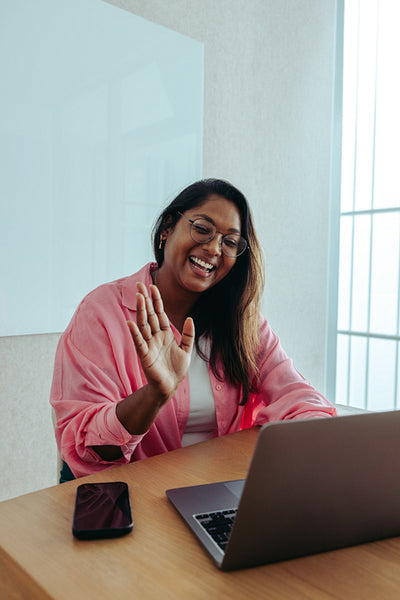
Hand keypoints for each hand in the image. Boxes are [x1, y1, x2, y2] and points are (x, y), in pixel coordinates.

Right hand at [127, 282, 193, 402]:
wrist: (170, 386)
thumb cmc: (176, 369)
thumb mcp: (186, 349)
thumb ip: (188, 334)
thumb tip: (189, 318)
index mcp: (165, 333)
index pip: (160, 313)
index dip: (156, 300)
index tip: (152, 287)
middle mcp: (155, 336)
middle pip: (149, 315)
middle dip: (145, 300)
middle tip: (139, 285)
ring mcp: (149, 344)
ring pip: (144, 324)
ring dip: (141, 311)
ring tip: (138, 297)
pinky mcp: (145, 355)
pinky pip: (139, 341)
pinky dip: (135, 332)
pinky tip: (130, 322)